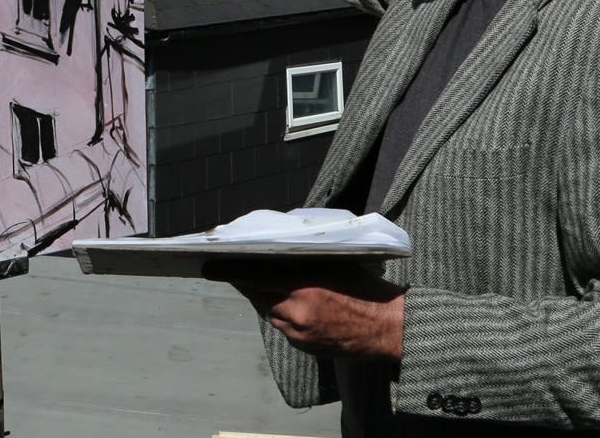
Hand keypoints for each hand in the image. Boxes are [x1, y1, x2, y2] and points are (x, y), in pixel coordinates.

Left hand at [209, 261, 404, 361]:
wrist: (389, 328)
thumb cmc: (366, 288)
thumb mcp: (334, 264)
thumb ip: (303, 261)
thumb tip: (275, 251)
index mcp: (303, 287)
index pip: (255, 276)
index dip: (230, 271)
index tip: (210, 266)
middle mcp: (297, 313)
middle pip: (257, 296)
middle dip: (245, 283)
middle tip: (231, 270)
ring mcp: (300, 334)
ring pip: (269, 313)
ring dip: (263, 298)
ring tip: (257, 284)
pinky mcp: (305, 348)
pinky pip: (283, 328)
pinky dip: (280, 314)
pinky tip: (283, 303)